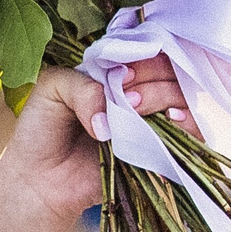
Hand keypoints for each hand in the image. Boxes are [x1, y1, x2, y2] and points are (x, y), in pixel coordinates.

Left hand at [0, 57, 184, 231]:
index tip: (124, 73)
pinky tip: (169, 120)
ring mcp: (151, 124)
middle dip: (153, 79)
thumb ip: (82, 87)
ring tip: (133, 108)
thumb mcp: (52, 89)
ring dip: (165, 98)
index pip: (151, 52)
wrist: (39, 179)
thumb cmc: (42, 128)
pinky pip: (191, 137)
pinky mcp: (159, 154)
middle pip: (172, 73)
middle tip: (126, 96)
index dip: (145, 57)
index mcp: (118, 74)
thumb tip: (111, 117)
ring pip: (185, 99)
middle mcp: (140, 95)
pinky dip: (188, 125)